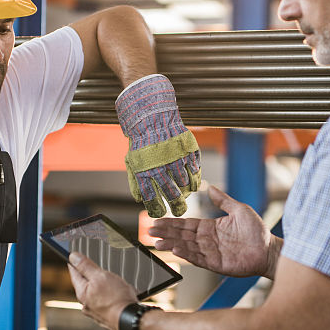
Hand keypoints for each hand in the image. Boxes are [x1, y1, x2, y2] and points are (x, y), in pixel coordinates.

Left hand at [67, 252, 137, 329]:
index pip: (74, 274)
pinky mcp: (107, 317)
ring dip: (101, 288)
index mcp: (82, 293)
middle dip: (89, 276)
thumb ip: (86, 266)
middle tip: (91, 267)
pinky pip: (106, 303)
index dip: (75, 264)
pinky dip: (109, 297)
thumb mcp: (100, 276)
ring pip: (96, 295)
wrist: (130, 320)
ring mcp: (97, 312)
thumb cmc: (116, 299)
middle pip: (85, 285)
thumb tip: (73, 256)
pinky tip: (117, 295)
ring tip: (109, 282)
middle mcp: (87, 305)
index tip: (73, 258)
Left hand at [116, 74, 201, 217]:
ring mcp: (176, 159)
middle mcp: (161, 167)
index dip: (158, 210)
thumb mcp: (133, 162)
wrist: (152, 116)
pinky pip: (195, 170)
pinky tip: (193, 181)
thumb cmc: (141, 141)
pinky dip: (195, 178)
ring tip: (186, 194)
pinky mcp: (188, 151)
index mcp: (145, 172)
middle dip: (178, 207)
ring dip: (186, 191)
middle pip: (172, 195)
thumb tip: (141, 200)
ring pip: (186, 184)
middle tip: (180, 211)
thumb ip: (136, 182)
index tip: (162, 213)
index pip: (152, 199)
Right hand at [149, 185, 275, 277]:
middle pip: (182, 236)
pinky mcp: (216, 264)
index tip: (156, 221)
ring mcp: (210, 253)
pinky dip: (187, 254)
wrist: (268, 249)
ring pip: (187, 248)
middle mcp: (207, 240)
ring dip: (171, 245)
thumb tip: (210, 187)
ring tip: (157, 243)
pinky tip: (176, 250)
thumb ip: (223, 200)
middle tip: (149, 231)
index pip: (186, 225)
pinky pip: (198, 259)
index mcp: (210, 227)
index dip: (171, 223)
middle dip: (165, 233)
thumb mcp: (239, 210)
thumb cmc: (256, 230)